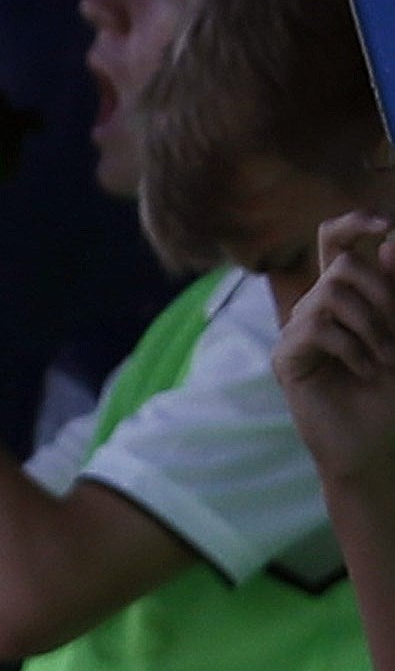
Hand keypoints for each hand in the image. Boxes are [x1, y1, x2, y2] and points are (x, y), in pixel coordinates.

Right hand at [280, 215, 394, 485]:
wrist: (378, 446)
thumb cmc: (394, 393)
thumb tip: (391, 243)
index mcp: (345, 297)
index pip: (333, 242)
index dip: (351, 224)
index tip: (383, 225)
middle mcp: (316, 307)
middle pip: (342, 264)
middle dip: (383, 291)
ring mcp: (297, 332)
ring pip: (331, 291)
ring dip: (372, 323)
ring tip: (386, 359)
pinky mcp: (286, 358)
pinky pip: (317, 328)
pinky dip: (353, 348)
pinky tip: (365, 372)